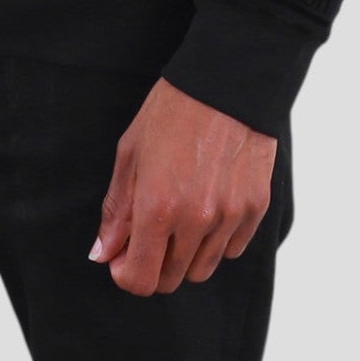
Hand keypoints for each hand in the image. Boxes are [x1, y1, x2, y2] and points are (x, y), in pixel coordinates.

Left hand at [87, 77, 276, 294]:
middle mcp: (196, 220)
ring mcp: (230, 217)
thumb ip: (117, 210)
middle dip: (154, 264)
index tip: (123, 256)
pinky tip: (209, 205)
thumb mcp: (131, 152)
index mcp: (157, 206)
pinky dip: (217, 239)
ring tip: (181, 215)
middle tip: (149, 232)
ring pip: (203, 269)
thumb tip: (103, 254)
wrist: (226, 80)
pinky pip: (232, 248)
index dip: (125, 274)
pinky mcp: (256, 208)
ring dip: (186, 254)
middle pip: (171, 280)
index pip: (140, 279)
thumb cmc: (173, 110)